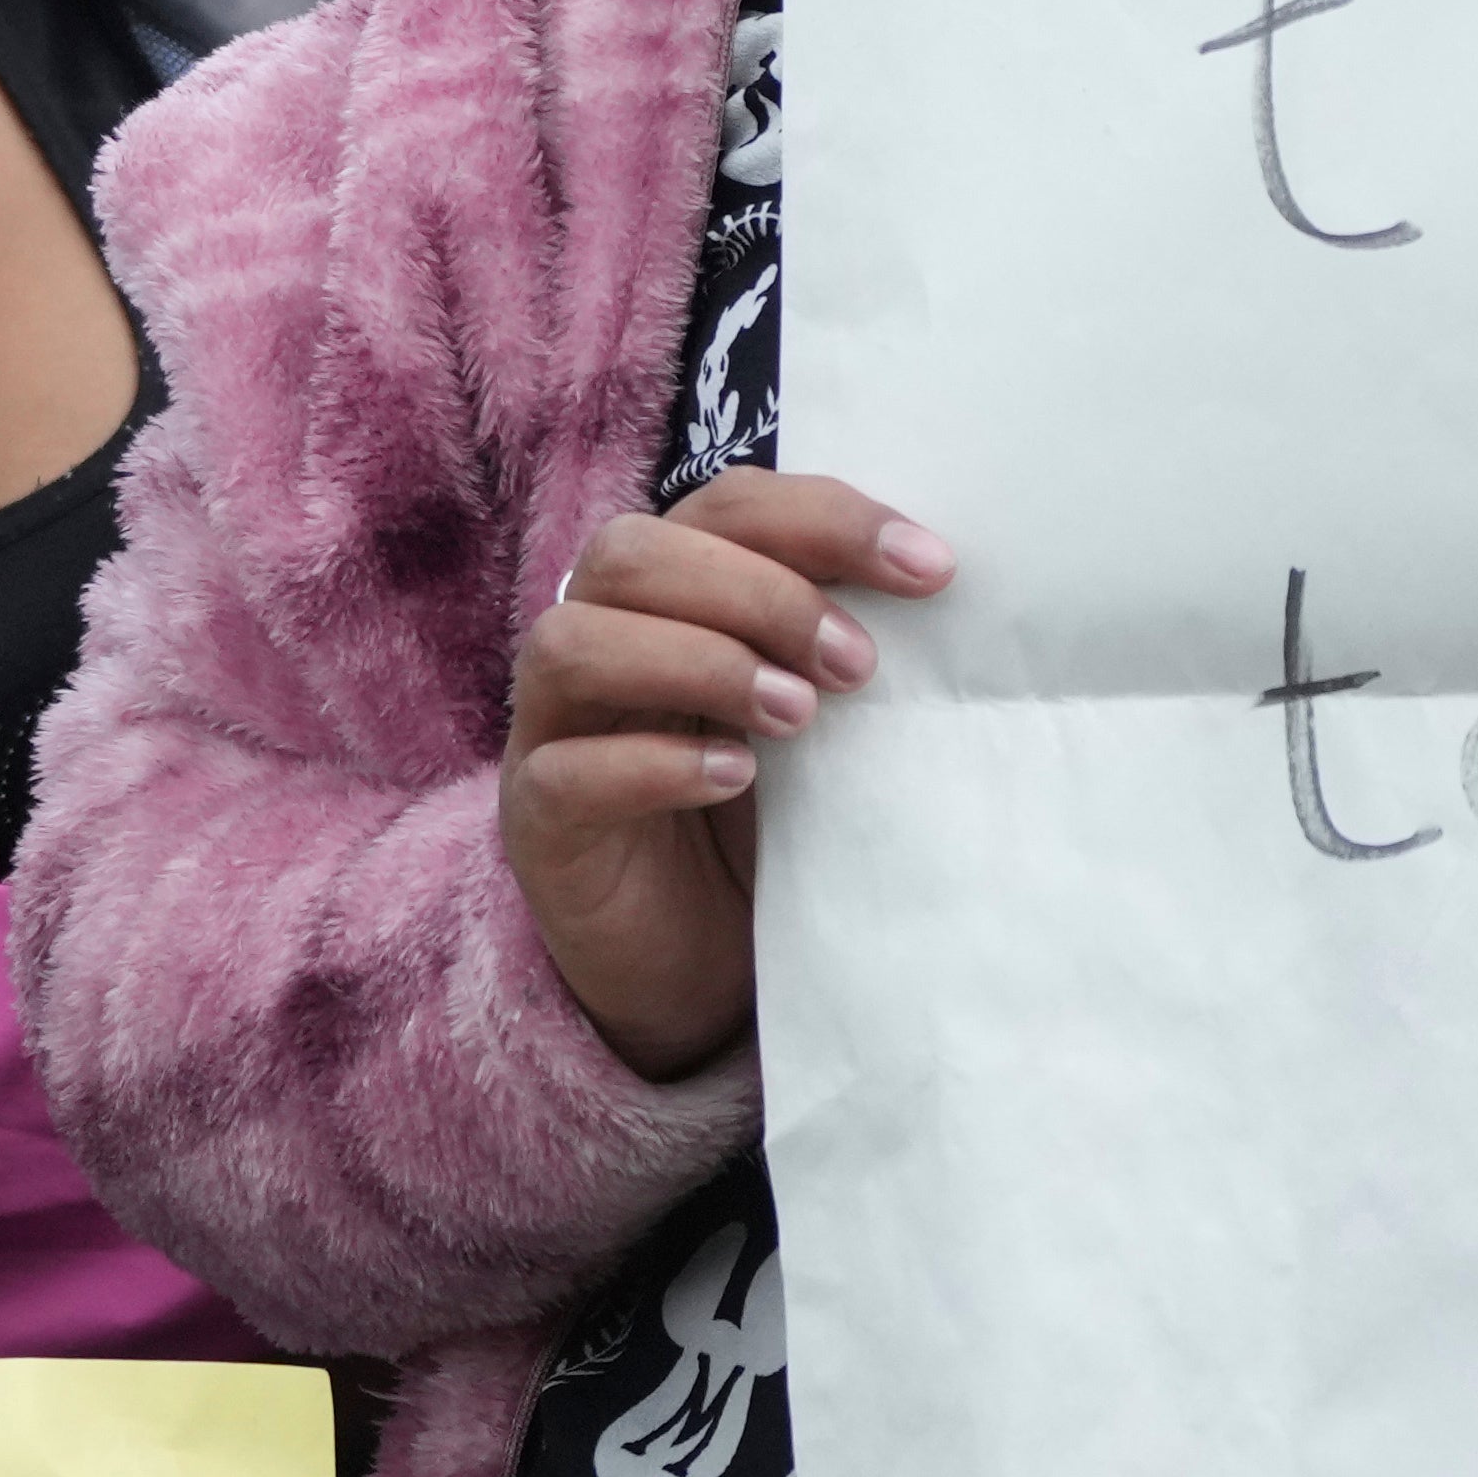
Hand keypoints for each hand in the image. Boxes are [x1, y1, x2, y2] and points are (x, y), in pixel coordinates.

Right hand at [500, 469, 952, 1084]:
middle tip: (856, 665)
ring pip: (571, 642)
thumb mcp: (810, 721)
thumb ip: (838, 648)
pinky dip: (653, 763)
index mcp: (667, 594)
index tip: (930, 567)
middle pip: (631, 554)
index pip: (725, 506)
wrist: (695, 969)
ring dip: (699, 661)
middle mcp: (594, 639)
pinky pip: (564, 771)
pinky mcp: (537, 822)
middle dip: (758, 591)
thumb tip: (940, 586)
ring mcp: (550, 730)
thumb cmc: (759, 824)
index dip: (825, 518)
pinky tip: (736, 778)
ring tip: (798, 716)